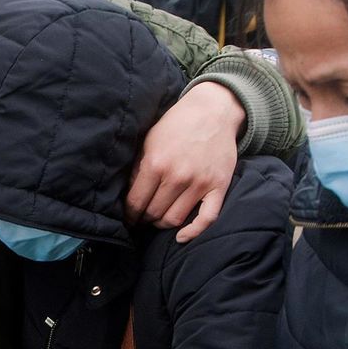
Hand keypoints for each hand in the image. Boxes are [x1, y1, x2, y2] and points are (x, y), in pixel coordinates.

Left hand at [125, 82, 242, 242]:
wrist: (214, 111)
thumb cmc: (177, 124)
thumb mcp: (150, 140)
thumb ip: (138, 167)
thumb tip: (128, 193)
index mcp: (156, 163)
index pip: (136, 202)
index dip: (129, 215)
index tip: (128, 218)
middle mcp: (177, 176)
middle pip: (154, 213)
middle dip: (144, 219)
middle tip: (142, 218)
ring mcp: (199, 183)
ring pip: (175, 219)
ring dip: (163, 224)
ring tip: (158, 220)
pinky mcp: (218, 186)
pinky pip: (207, 219)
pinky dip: (193, 232)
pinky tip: (181, 237)